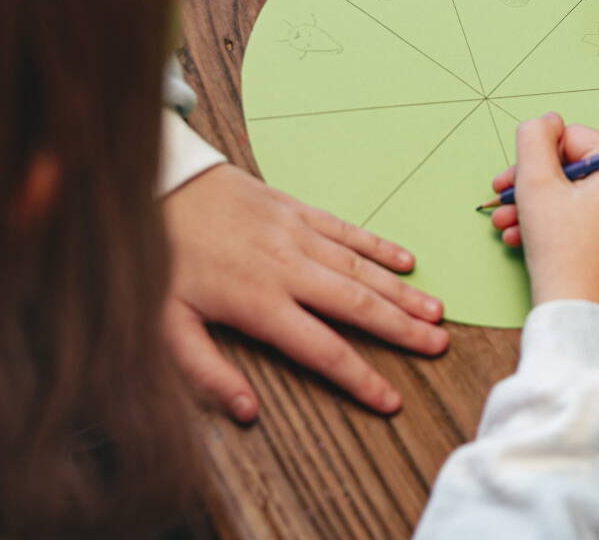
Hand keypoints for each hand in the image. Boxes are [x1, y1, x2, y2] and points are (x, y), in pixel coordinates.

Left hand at [161, 164, 448, 418]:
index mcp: (259, 304)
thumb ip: (207, 373)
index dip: (361, 379)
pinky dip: (379, 246)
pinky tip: (406, 260)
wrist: (159, 185)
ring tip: (436, 311)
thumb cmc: (162, 260)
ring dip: (402, 291)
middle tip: (438, 346)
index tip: (391, 400)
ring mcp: (297, 235)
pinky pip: (347, 230)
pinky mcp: (296, 209)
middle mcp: (288, 269)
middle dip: (403, 329)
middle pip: (358, 306)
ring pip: (361, 268)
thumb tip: (247, 412)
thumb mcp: (166, 326)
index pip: (323, 351)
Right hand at [487, 114, 598, 315]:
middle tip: (501, 198)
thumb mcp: (537, 183)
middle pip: (574, 169)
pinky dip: (551, 225)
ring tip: (505, 224)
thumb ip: (534, 140)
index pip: (575, 139)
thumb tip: (545, 121)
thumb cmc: (562, 252)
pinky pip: (583, 220)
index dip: (537, 155)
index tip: (507, 178)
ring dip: (534, 205)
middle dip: (531, 184)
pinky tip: (520, 238)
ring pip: (573, 197)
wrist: (579, 321)